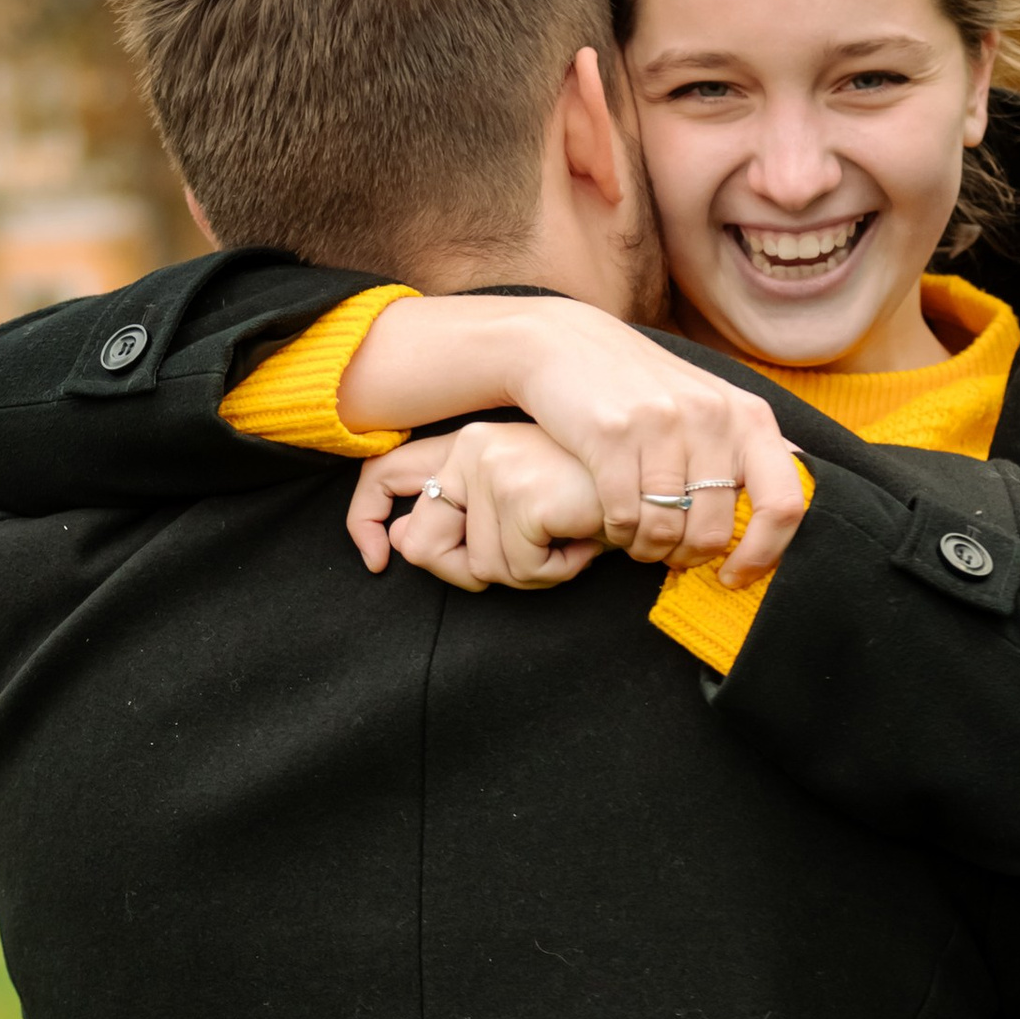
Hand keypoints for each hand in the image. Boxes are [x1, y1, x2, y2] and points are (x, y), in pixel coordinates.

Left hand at [349, 425, 607, 591]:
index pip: (384, 477)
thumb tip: (402, 540)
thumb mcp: (521, 508)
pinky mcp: (519, 493)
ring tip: (567, 532)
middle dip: (472, 572)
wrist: (656, 479)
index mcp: (465, 446)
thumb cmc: (592, 496)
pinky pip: (519, 569)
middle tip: (527, 553)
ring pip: (482, 570)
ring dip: (533, 571)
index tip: (374, 562)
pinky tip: (581, 535)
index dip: (363, 521)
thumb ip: (462, 520)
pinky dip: (556, 570)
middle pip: (423, 547)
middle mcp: (470, 447)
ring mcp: (493, 468)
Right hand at [504, 309, 802, 577]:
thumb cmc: (646, 389)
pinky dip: (619, 534)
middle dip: (688, 558)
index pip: (783, 504)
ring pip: (667, 530)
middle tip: (670, 556)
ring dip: (648, 550)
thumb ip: (744, 451)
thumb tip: (789, 508)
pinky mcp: (611, 434)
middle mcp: (712, 417)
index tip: (735, 576)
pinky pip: (625, 516)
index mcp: (748, 416)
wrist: (571, 344)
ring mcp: (662, 424)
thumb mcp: (710, 405)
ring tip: (639, 542)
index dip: (764, 554)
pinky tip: (615, 525)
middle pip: (715, 531)